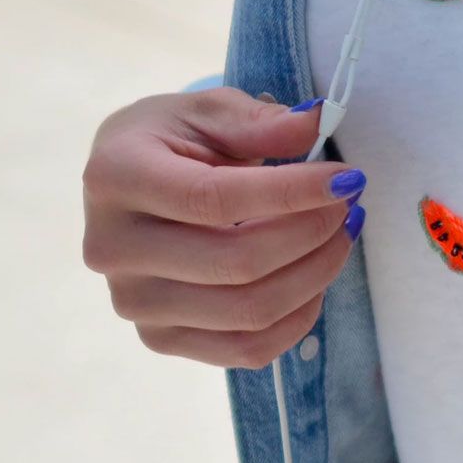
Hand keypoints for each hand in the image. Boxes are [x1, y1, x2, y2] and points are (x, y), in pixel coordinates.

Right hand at [82, 88, 367, 367]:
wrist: (133, 189)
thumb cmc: (175, 144)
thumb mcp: (209, 113)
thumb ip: (260, 121)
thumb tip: (315, 123)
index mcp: (115, 178)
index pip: (215, 199)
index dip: (292, 193)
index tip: (347, 179)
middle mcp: (112, 247)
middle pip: (238, 263)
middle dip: (313, 234)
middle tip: (349, 207)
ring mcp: (134, 302)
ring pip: (250, 312)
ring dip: (316, 275)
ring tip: (340, 237)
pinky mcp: (161, 339)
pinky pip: (248, 350)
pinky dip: (299, 318)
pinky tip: (315, 280)